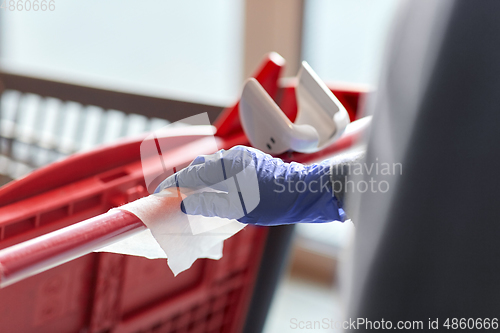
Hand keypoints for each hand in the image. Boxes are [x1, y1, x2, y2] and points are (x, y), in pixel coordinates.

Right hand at [155, 146, 343, 225]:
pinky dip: (213, 179)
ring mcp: (242, 157)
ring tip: (190, 197)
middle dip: (184, 181)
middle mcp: (233, 155)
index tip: (159, 194)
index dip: (173, 184)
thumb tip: (185, 203)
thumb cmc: (275, 201)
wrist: (305, 192)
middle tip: (173, 197)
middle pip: (199, 167)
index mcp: (228, 163)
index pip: (192, 173)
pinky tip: (212, 192)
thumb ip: (209, 204)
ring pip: (212, 167)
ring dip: (199, 181)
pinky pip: (223, 168)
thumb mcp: (239, 208)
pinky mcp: (250, 162)